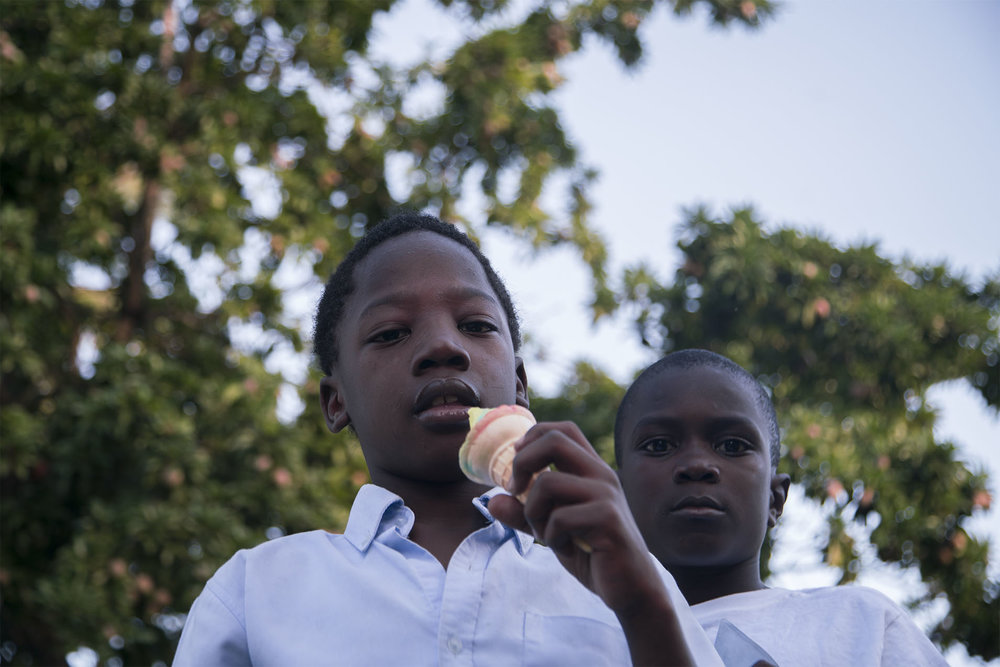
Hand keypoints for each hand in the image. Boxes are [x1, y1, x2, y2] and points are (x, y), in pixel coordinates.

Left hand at [486, 421, 663, 613]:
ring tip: (544, 532)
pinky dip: (551, 536)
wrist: (631, 587)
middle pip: (554, 441)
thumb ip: (524, 514)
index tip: (516, 460)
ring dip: (533, 511)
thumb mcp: (553, 529)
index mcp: (591, 470)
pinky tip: (565, 548)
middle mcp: (601, 475)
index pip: (563, 430)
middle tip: (515, 490)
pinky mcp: (608, 519)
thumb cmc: (593, 553)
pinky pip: (559, 517)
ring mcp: (606, 495)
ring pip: (548, 483)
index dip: (533, 436)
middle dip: (522, 463)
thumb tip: (493, 502)